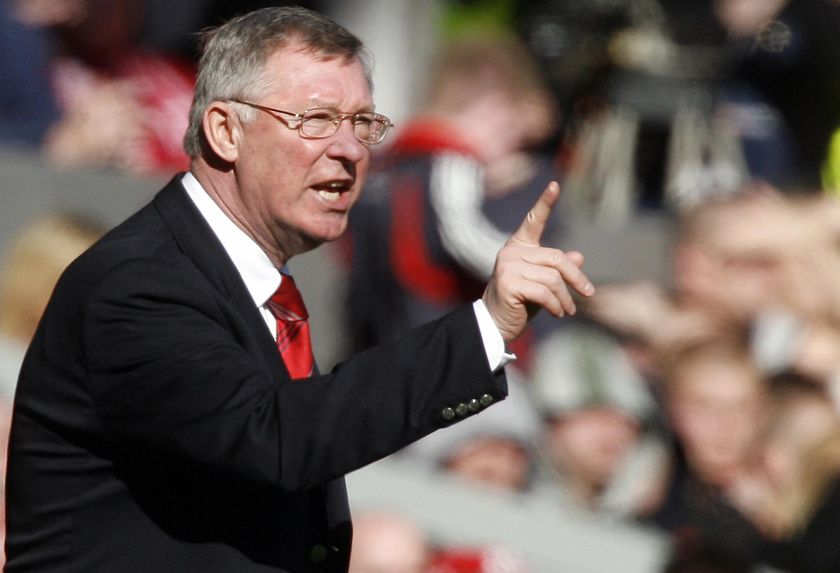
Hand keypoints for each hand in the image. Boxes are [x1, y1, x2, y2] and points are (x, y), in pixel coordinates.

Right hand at [482, 181, 593, 341]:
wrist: (495, 323)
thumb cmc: (519, 302)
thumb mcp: (542, 283)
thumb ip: (557, 269)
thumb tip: (579, 257)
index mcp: (519, 246)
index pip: (534, 221)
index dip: (545, 203)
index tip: (555, 185)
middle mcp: (511, 252)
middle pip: (556, 259)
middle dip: (575, 278)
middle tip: (588, 294)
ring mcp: (508, 266)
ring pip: (552, 279)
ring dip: (565, 298)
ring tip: (567, 311)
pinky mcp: (508, 283)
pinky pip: (544, 292)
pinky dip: (556, 305)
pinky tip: (558, 313)